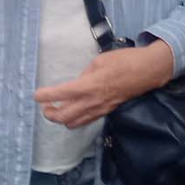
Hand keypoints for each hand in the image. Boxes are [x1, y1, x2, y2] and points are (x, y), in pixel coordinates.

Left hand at [35, 43, 174, 128]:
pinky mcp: (107, 111)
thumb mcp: (100, 61)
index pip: (60, 94)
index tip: (36, 95)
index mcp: (88, 85)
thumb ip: (86, 74)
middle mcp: (92, 101)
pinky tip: (74, 111)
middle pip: (63, 117)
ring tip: (57, 110)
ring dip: (62, 119)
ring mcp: (100, 109)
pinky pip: (87, 121)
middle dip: (50, 114)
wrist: (147, 71)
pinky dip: (76, 119)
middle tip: (44, 105)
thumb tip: (79, 82)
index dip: (45, 96)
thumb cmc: (124, 61)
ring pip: (74, 123)